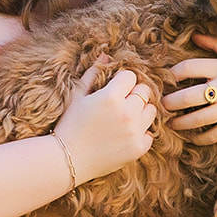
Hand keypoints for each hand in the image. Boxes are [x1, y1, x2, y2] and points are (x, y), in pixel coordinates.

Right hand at [51, 57, 157, 183]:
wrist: (65, 160)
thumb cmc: (68, 125)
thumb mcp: (77, 96)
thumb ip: (93, 73)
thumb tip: (106, 55)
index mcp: (111, 97)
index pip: (131, 76)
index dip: (121, 81)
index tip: (112, 89)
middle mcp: (127, 113)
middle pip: (144, 91)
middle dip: (133, 94)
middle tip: (119, 103)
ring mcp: (134, 132)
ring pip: (151, 110)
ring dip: (140, 111)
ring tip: (123, 118)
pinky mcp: (138, 149)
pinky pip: (150, 133)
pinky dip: (140, 133)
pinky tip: (124, 135)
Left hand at [163, 33, 216, 144]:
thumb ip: (216, 45)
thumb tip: (193, 35)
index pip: (188, 68)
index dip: (173, 73)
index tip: (167, 78)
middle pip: (186, 97)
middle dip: (169, 102)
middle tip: (160, 104)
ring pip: (196, 119)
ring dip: (179, 123)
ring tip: (170, 123)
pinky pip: (212, 135)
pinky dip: (199, 138)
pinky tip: (191, 136)